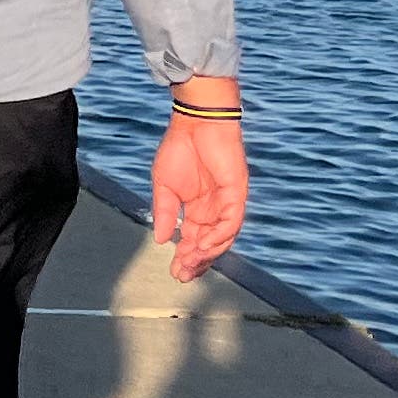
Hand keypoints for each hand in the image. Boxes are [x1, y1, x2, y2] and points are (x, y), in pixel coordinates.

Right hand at [149, 80, 248, 283]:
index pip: (193, 239)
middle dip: (196, 261)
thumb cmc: (180, 148)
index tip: (174, 271)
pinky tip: (203, 244)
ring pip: (223, 237)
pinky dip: (219, 235)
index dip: (185, 257)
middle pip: (209, 243)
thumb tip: (161, 239)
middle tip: (183, 274)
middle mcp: (214, 209)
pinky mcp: (237, 193)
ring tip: (192, 262)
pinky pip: (231, 221)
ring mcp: (227, 202)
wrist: (195, 122)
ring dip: (208, 252)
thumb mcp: (164, 187)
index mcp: (197, 208)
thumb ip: (163, 213)